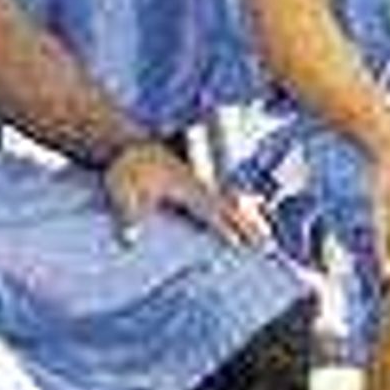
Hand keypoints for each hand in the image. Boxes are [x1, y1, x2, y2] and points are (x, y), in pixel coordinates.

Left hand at [103, 139, 263, 246]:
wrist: (128, 145)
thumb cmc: (127, 168)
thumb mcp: (121, 191)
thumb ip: (128, 216)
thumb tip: (130, 241)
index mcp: (185, 187)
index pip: (210, 211)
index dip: (224, 228)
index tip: (239, 244)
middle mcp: (198, 185)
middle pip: (230, 207)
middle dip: (249, 226)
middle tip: (267, 244)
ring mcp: (200, 183)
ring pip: (232, 202)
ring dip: (251, 217)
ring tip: (267, 234)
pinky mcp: (197, 183)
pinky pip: (225, 198)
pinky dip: (241, 207)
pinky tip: (253, 210)